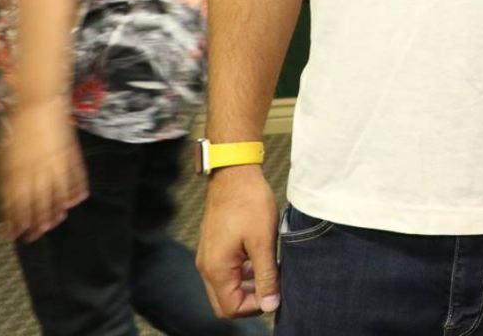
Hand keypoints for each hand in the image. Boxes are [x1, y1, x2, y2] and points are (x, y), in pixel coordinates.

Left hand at [0, 101, 86, 241]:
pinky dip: (77, 188)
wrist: (36, 103)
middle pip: (38, 202)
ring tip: (58, 220)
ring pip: (58, 192)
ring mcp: (56, 163)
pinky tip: (78, 198)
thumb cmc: (13, 127)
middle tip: (39, 234)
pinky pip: (75, 175)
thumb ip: (6, 178)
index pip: (16, 204)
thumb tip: (8, 200)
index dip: (16, 220)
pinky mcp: (70, 153)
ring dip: (58, 208)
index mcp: (16, 172)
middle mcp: (36, 171)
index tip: (16, 234)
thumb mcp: (1, 156)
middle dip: (38, 220)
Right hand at [196, 165, 280, 317]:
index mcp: (216, 269)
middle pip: (225, 303)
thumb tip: (271, 305)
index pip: (231, 308)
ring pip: (226, 288)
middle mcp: (207, 267)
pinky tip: (262, 258)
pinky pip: (226, 272)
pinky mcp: (213, 248)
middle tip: (274, 283)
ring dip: (248, 286)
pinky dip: (243, 273)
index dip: (255, 306)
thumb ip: (266, 276)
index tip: (275, 290)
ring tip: (271, 269)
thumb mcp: (263, 241)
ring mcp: (208, 257)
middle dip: (250, 299)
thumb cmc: (249, 203)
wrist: (234, 173)